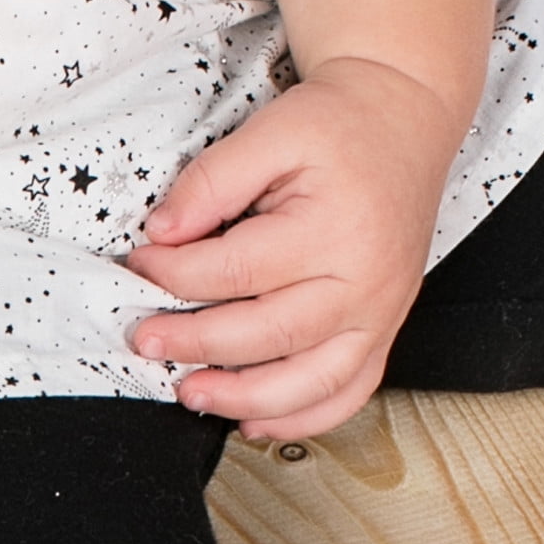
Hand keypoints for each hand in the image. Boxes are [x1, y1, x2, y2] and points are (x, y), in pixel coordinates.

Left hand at [124, 55, 464, 439]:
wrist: (404, 120)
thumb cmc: (340, 126)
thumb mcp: (270, 131)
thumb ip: (210, 181)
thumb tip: (161, 233)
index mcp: (336, 229)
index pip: (236, 270)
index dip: (175, 273)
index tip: (140, 265)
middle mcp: (366, 282)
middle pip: (268, 334)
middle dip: (196, 343)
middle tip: (146, 340)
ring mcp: (381, 314)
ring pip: (312, 382)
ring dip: (245, 399)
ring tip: (190, 394)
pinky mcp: (383, 329)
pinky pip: (348, 392)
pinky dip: (302, 419)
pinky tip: (255, 422)